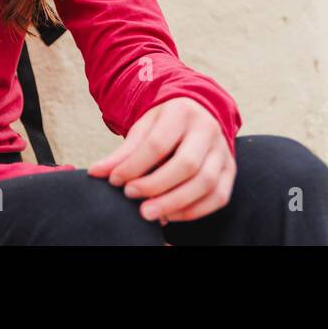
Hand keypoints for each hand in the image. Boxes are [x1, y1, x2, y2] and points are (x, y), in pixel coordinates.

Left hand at [87, 96, 235, 223]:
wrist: (198, 113)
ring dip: (175, 203)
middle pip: (186, 164)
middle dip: (156, 186)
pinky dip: (194, 211)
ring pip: (205, 182)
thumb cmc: (166, 124)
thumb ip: (122, 153)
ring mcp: (223, 150)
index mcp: (182, 113)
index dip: (135, 166)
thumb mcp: (143, 128)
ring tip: (149, 213)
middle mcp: (207, 129)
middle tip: (132, 198)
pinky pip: (219, 196)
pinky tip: (170, 215)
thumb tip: (97, 173)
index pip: (158, 144)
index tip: (116, 182)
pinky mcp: (230, 170)